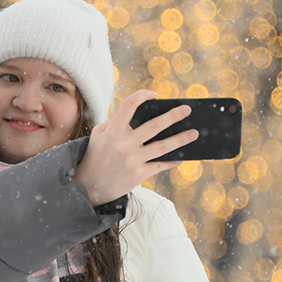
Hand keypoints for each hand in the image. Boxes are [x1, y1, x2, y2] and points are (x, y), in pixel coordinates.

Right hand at [74, 89, 197, 205]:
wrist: (88, 186)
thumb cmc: (95, 155)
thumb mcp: (99, 135)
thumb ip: (115, 122)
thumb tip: (140, 116)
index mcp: (113, 130)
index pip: (130, 105)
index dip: (143, 96)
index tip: (154, 95)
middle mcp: (124, 144)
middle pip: (154, 126)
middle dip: (173, 116)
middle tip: (187, 110)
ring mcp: (133, 160)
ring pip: (163, 147)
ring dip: (181, 139)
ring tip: (194, 133)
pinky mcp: (139, 174)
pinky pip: (160, 165)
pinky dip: (172, 161)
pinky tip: (182, 157)